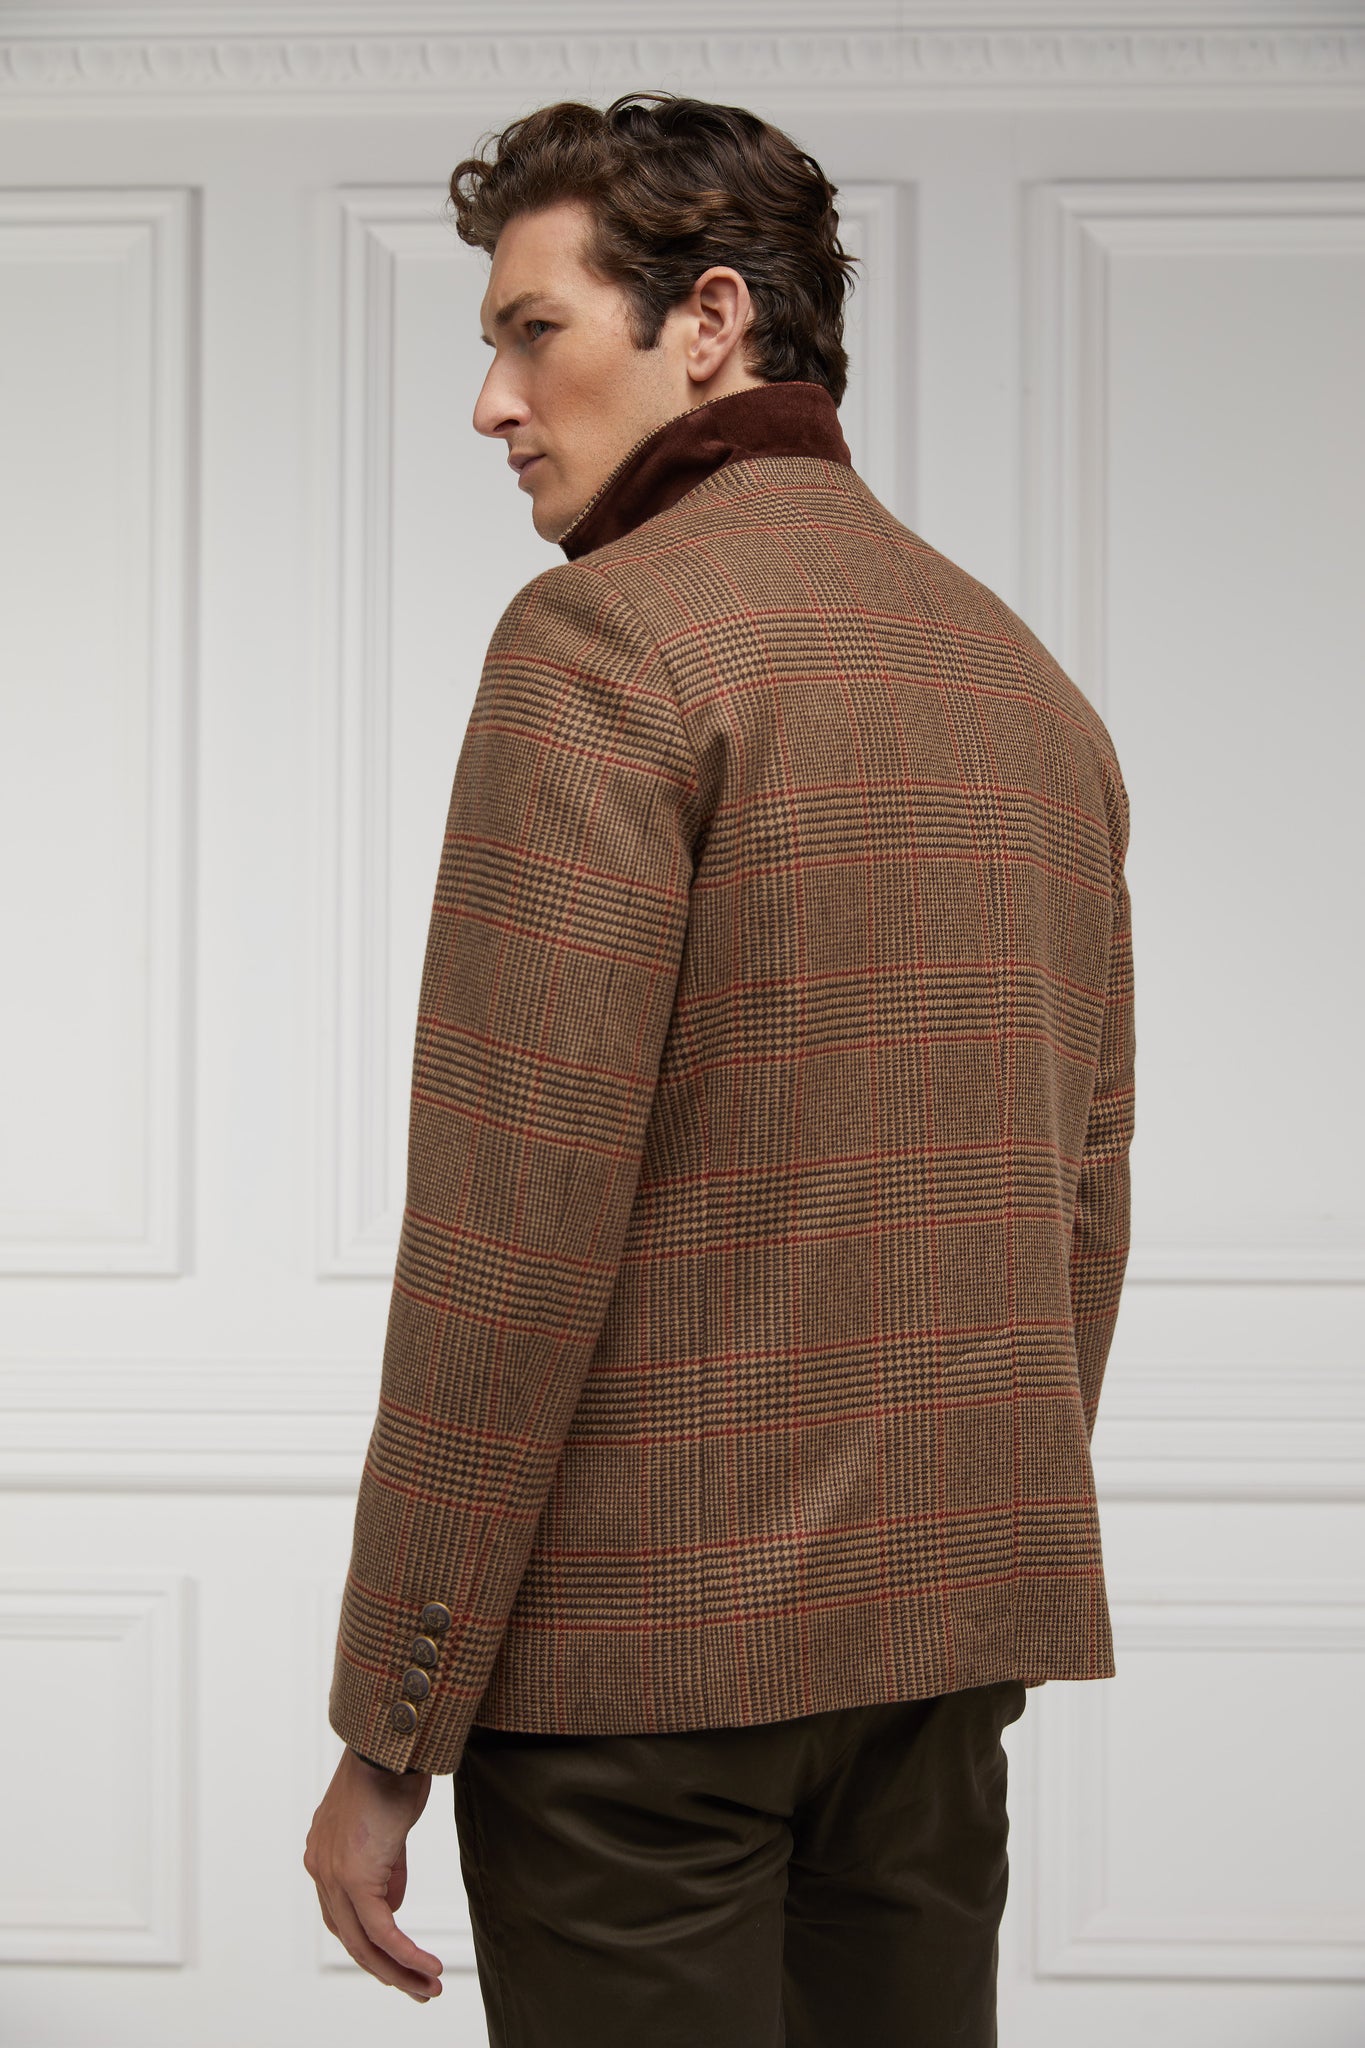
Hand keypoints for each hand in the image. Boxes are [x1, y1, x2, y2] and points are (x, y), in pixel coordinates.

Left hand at [304, 1747, 442, 2000]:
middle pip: (351, 1937)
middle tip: (417, 1988)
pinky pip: (381, 1932)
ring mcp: (333, 1876)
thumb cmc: (394, 1772)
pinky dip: (406, 1956)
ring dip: (399, 1971)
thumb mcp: (388, 1828)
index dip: (371, 1943)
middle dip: (386, 1969)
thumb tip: (392, 1906)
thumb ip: (386, 1868)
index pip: (342, 1915)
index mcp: (323, 1854)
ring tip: (428, 1988)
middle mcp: (320, 1868)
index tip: (400, 1960)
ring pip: (363, 1944)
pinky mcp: (356, 1880)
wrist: (392, 1745)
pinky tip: (427, 1968)